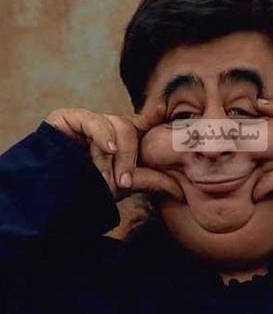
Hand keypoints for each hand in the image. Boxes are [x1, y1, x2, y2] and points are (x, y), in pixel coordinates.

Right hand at [45, 108, 182, 201]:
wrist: (52, 201)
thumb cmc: (88, 193)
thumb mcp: (124, 185)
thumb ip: (150, 178)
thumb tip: (179, 187)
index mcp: (118, 139)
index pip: (139, 122)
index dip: (152, 116)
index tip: (162, 112)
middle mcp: (104, 127)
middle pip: (130, 126)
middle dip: (131, 155)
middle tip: (123, 183)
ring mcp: (86, 121)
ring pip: (115, 124)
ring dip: (115, 155)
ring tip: (107, 180)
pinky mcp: (66, 118)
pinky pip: (93, 120)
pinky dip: (103, 136)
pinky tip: (108, 150)